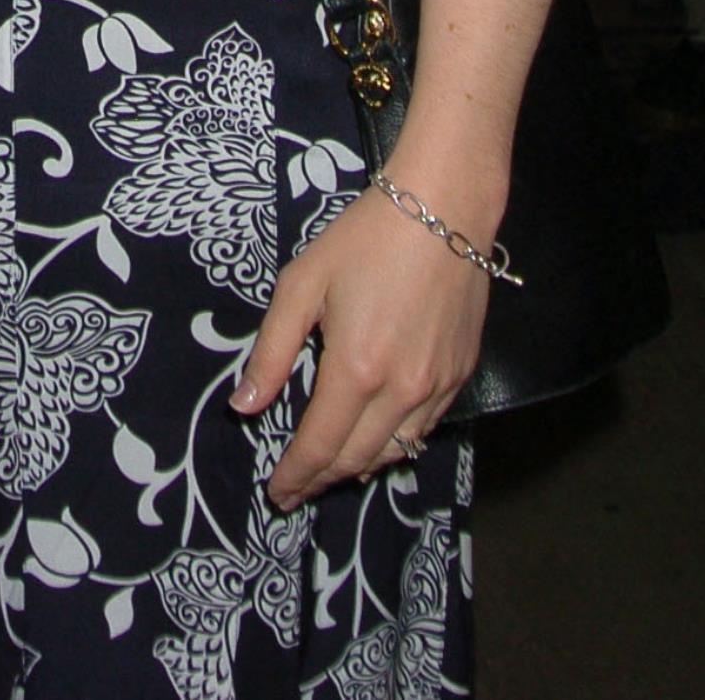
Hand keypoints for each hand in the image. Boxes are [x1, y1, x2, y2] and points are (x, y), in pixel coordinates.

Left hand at [230, 186, 486, 510]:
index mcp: (356, 370)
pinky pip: (425, 430)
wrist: (444, 209)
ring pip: (395, 452)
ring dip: (359, 468)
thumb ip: (272, 351)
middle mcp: (401, 391)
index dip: (295, 476)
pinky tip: (378, 439)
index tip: (275, 495)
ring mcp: (437, 388)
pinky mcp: (460, 375)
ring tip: (331, 471)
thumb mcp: (303, 284)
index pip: (320, 446)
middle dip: (321, 481)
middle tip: (296, 490)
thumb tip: (244, 406)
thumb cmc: (364, 239)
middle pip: (356, 459)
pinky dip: (396, 444)